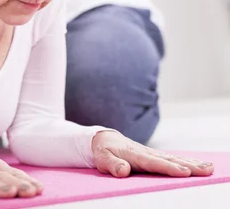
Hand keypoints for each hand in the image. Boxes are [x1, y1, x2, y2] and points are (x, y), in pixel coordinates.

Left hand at [92, 130, 214, 177]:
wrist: (104, 139)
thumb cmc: (103, 151)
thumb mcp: (103, 158)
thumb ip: (112, 164)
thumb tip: (123, 171)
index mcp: (135, 155)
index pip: (154, 163)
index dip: (169, 167)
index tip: (184, 172)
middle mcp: (146, 153)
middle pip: (170, 160)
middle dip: (188, 165)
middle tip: (206, 170)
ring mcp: (152, 153)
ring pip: (174, 158)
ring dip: (192, 163)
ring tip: (208, 168)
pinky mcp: (154, 156)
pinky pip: (173, 158)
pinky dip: (187, 161)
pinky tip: (198, 164)